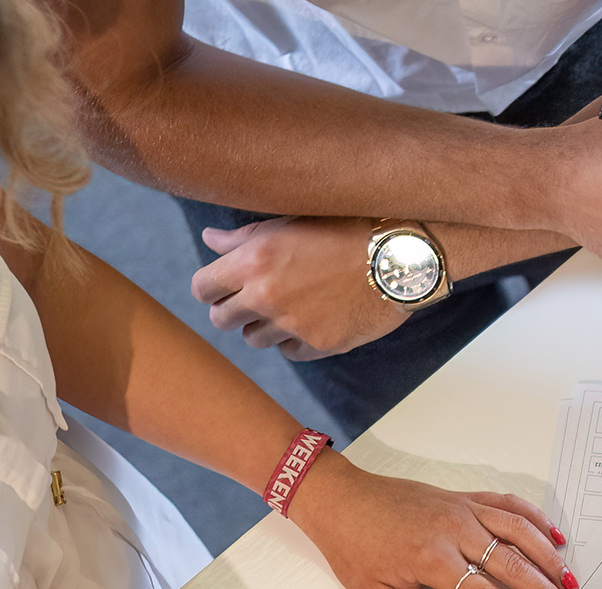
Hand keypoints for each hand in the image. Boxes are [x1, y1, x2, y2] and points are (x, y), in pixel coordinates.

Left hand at [191, 217, 407, 359]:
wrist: (398, 256)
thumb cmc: (344, 229)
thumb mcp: (289, 222)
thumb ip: (243, 237)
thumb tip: (210, 241)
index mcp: (253, 261)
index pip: (203, 288)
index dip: (211, 287)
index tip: (223, 286)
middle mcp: (267, 295)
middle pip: (222, 319)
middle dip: (233, 309)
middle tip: (252, 301)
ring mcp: (294, 324)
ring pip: (254, 339)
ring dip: (264, 327)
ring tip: (287, 310)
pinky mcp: (321, 343)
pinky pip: (290, 352)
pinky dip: (295, 341)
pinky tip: (311, 322)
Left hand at [291, 450, 582, 588]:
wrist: (338, 500)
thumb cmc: (353, 548)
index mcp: (434, 559)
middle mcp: (456, 530)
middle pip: (515, 566)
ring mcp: (463, 509)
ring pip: (520, 532)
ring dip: (550, 558)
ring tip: (571, 582)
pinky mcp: (464, 496)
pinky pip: (508, 504)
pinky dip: (535, 518)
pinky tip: (554, 536)